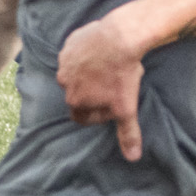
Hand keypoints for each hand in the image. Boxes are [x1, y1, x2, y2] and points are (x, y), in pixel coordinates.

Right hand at [56, 14, 147, 160]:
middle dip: (92, 92)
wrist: (120, 37)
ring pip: (76, 73)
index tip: (111, 103)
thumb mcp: (127, 109)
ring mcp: (64, 61)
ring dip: (88, 72)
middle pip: (77, 94)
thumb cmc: (122, 75)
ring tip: (108, 67)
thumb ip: (127, 134)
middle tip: (113, 83)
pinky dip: (87, 54)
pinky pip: (76, 53)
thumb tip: (132, 158)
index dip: (97, 113)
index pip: (81, 116)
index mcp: (74, 100)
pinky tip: (103, 51)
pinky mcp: (70, 43)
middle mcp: (64, 82)